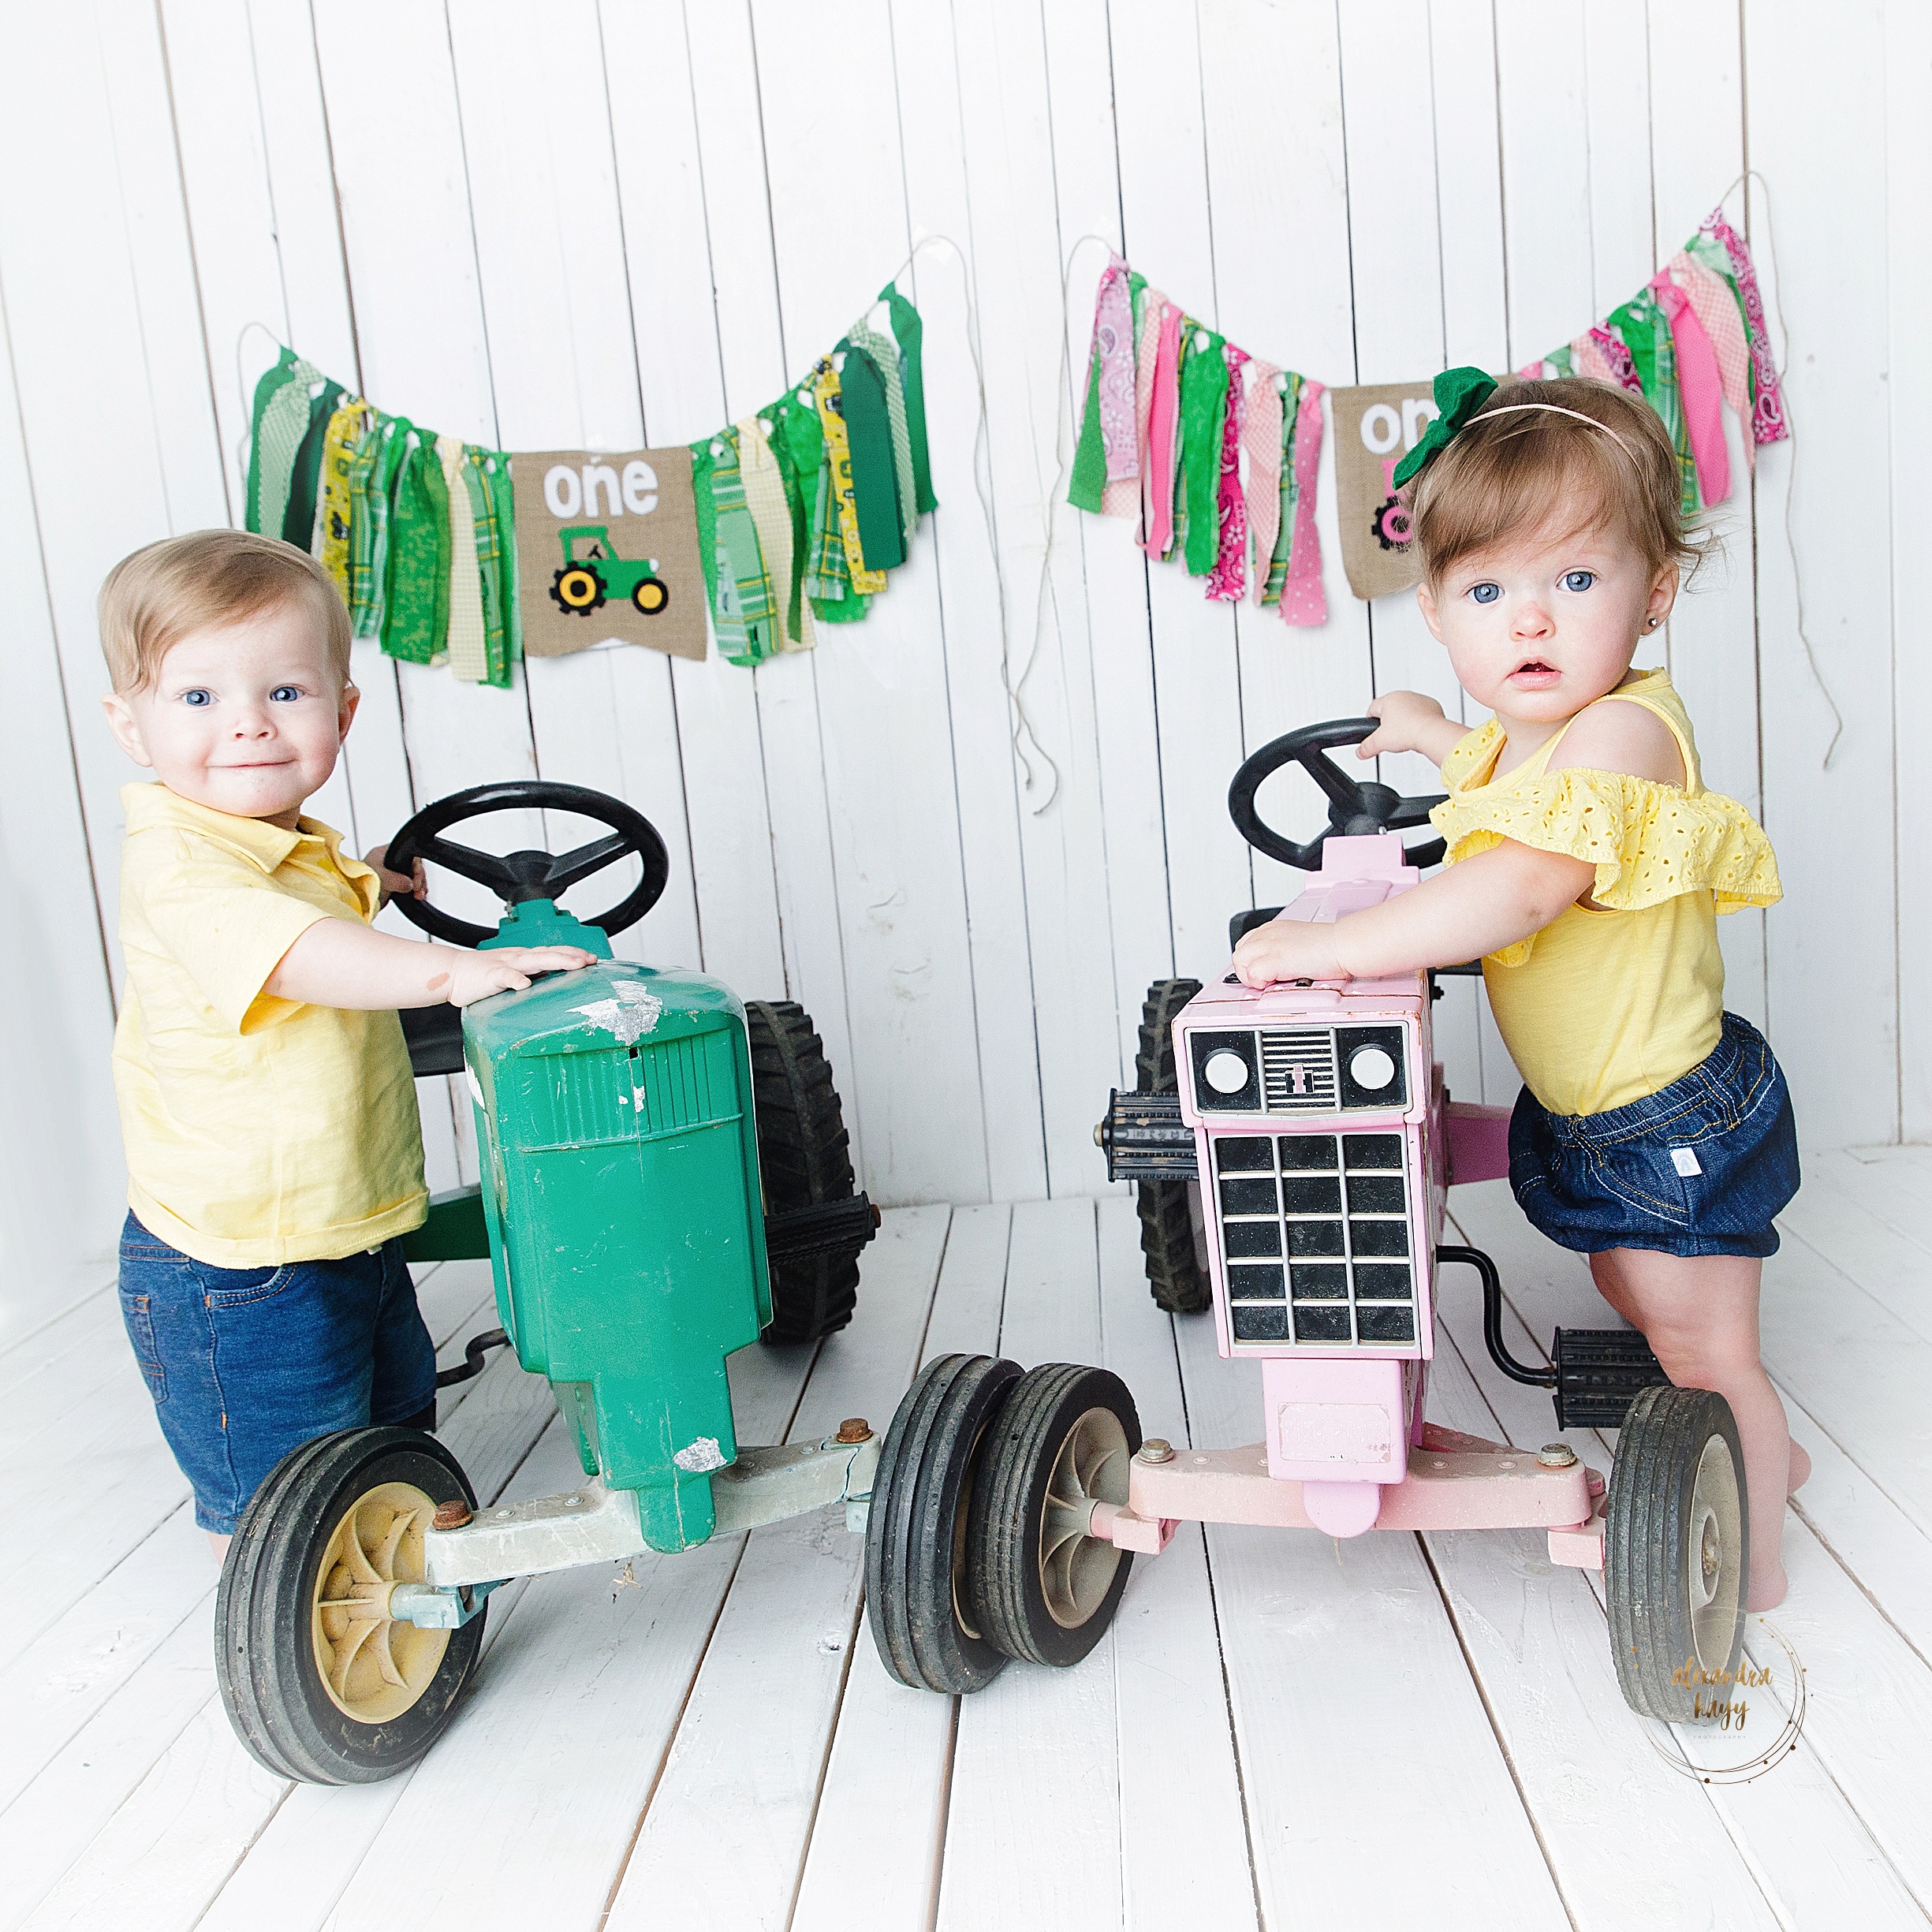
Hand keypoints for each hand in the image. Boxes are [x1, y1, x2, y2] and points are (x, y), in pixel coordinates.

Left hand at [365, 842, 424, 908]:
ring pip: (413, 876)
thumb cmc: (359, 883)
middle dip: (419, 879)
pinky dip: (415, 891)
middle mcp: (389, 861)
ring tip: (418, 894)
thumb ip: (397, 879)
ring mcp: (391, 873)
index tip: (415, 879)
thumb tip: (410, 884)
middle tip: (417, 889)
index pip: (409, 854)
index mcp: (385, 853)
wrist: (353, 898)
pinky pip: (410, 886)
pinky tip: (416, 896)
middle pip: (414, 866)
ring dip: (419, 886)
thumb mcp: (380, 878)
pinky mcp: (393, 885)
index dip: (416, 866)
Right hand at [437, 945, 597, 1007]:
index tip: (592, 959)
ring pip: (534, 960)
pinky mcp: (490, 975)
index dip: (573, 954)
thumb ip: (531, 976)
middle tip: (591, 960)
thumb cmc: (481, 975)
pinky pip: (505, 976)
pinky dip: (516, 979)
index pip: (554, 952)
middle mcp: (518, 957)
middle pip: (550, 953)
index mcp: (524, 957)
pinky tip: (525, 984)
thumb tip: (552, 982)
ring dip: (556, 961)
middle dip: (572, 956)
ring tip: (575, 965)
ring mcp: (505, 964)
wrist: (452, 972)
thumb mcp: (512, 973)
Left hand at [1230, 918, 1347, 989]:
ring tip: (1269, 983)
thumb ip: (1283, 950)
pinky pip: (1253, 974)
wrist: (1343, 944)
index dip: (1251, 962)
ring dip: (1251, 977)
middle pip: (1239, 954)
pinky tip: (1277, 983)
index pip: (1247, 945)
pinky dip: (1261, 983)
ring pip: (1240, 963)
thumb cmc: (1330, 946)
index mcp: (1273, 928)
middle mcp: (1268, 933)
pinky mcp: (1275, 959)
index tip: (1261, 972)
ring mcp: (1270, 945)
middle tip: (1264, 981)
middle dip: (1247, 971)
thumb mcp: (1299, 942)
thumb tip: (1276, 967)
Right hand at [1357, 690, 1446, 759]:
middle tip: (1391, 737)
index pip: (1372, 709)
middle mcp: (1404, 696)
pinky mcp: (1432, 706)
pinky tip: (1418, 732)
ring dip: (1405, 721)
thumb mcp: (1379, 742)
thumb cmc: (1408, 731)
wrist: (1431, 733)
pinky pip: (1422, 714)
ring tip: (1405, 736)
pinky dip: (1419, 722)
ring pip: (1407, 711)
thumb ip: (1366, 747)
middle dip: (1389, 723)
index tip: (1373, 732)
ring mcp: (1419, 700)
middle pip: (1390, 710)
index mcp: (1388, 699)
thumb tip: (1360, 752)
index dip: (1370, 722)